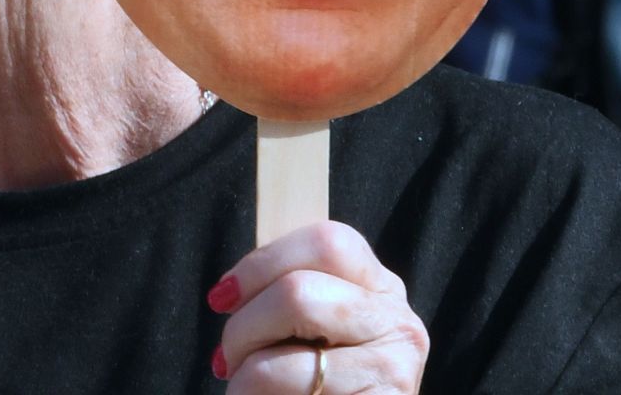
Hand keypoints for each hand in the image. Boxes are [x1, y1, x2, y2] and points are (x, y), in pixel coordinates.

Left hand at [207, 221, 427, 392]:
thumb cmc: (318, 385)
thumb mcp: (313, 331)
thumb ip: (290, 298)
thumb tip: (229, 292)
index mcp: (379, 286)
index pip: (325, 241)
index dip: (261, 263)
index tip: (223, 297)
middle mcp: (397, 319)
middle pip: (298, 291)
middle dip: (244, 326)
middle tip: (227, 358)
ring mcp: (392, 367)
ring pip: (287, 356)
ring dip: (247, 376)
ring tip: (243, 390)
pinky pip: (295, 391)